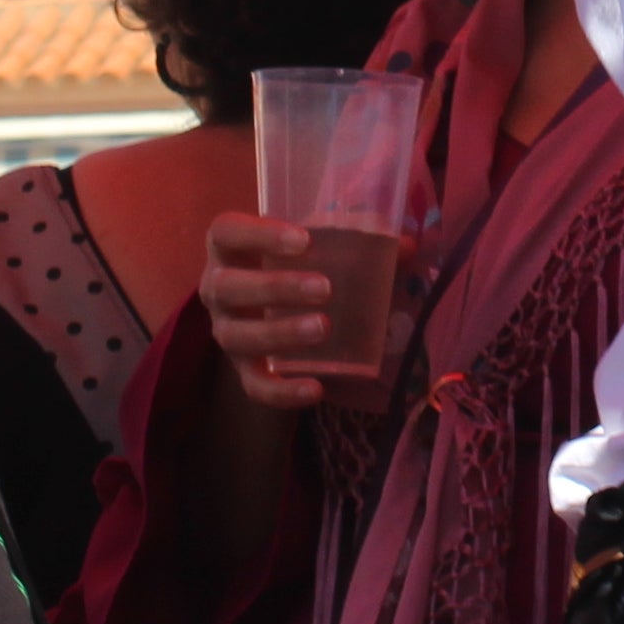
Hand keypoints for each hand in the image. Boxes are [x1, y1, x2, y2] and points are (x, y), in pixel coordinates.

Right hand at [197, 216, 348, 411]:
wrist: (276, 308)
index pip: (225, 231)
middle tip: (325, 289)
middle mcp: (217, 288)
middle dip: (274, 287)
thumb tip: (406, 246)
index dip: (258, 234)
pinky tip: (316, 388)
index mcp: (229, 248)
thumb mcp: (320, 247)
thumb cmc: (299, 264)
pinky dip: (282, 391)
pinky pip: (253, 385)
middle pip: (226, 286)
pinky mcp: (242, 369)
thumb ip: (358, 241)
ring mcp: (226, 330)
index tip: (304, 239)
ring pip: (236, 337)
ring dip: (279, 333)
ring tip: (323, 328)